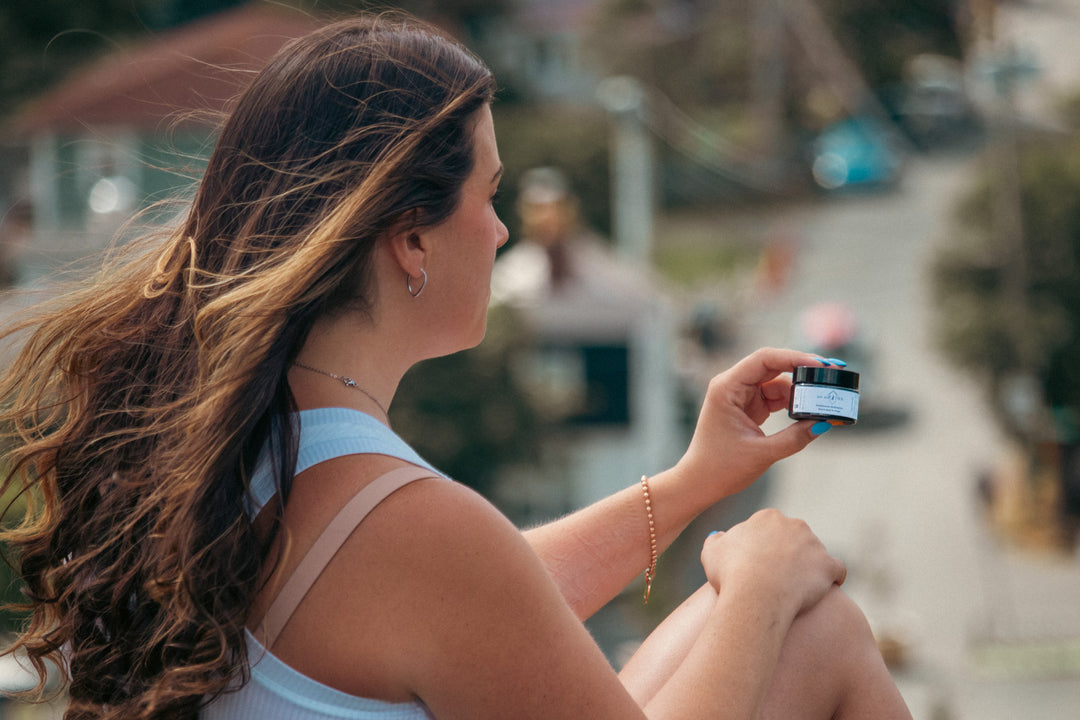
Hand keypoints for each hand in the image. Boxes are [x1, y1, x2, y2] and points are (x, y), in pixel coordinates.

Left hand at [676, 347, 830, 500]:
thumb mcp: (762, 453)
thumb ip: (795, 438)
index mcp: (727, 387)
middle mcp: (732, 385)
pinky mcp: (748, 406)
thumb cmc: (721, 468)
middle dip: (803, 370)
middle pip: (773, 366)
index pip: (764, 359)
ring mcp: (740, 395)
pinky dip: (793, 403)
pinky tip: (810, 411)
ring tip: (824, 401)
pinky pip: (774, 396)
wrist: (700, 482)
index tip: (821, 365)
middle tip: (832, 374)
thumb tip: (825, 423)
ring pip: (777, 382)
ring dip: (800, 391)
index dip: (794, 358)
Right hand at [701, 509, 845, 618]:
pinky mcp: (828, 566)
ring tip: (796, 589)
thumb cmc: (731, 573)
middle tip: (777, 577)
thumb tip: (720, 537)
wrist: (755, 595)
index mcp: (768, 517)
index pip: (770, 528)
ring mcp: (814, 545)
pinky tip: (826, 590)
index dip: (764, 547)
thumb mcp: (712, 552)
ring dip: (808, 567)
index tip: (758, 565)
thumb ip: (716, 540)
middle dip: (789, 553)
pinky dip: (833, 579)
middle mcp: (795, 525)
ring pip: (815, 554)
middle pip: (795, 537)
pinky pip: (837, 570)